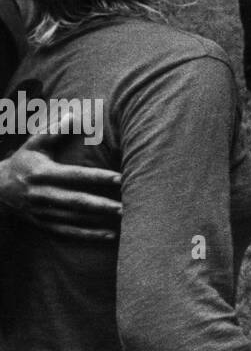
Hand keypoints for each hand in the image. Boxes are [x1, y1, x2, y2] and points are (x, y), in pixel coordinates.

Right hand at [0, 118, 121, 241]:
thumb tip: (74, 114)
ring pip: (75, 220)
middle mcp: (43, 195)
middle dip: (102, 205)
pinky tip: (110, 236)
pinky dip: (89, 236)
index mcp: (43, 173)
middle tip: (127, 206)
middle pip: (77, 202)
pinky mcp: (43, 225)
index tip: (120, 178)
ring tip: (126, 220)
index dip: (97, 177)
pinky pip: (68, 233)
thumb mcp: (34, 145)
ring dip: (100, 222)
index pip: (75, 176)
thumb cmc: (23, 162)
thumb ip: (55, 131)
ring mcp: (42, 213)